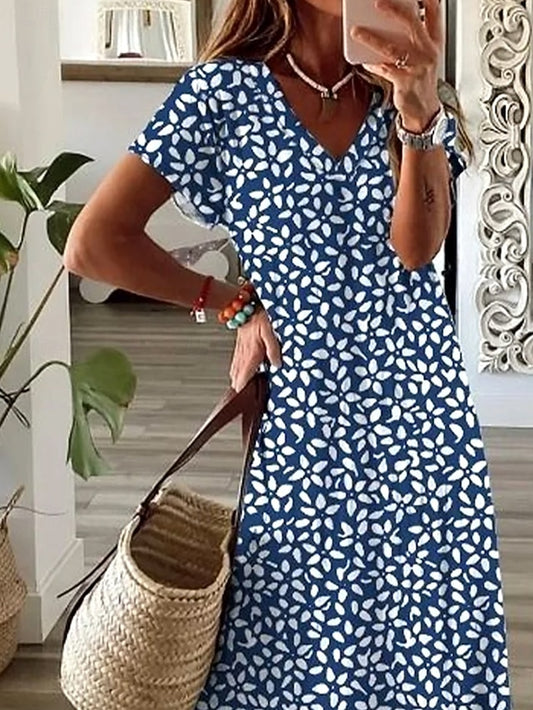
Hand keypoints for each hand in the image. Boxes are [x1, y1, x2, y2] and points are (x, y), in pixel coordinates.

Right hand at [229, 305, 282, 391]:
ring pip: (235, 366)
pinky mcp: (240, 342)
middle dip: (239, 384)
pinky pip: (236, 359)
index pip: (245, 374)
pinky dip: (235, 367)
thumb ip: (273, 349)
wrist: (244, 303)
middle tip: (239, 397)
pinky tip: (235, 370)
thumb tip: (277, 365)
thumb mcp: (271, 330)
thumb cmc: (259, 314)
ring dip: (236, 377)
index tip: (242, 395)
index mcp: (251, 352)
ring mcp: (240, 347)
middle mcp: (244, 351)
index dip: (244, 385)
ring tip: (237, 387)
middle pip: (238, 373)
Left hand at [352, 0, 442, 131]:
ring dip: (372, 38)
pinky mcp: (405, 82)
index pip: (434, 13)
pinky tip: (363, 59)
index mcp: (434, 42)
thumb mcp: (423, 57)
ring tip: (356, 31)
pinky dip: (372, 63)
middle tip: (377, 3)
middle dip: (394, 10)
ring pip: (392, 48)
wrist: (423, 110)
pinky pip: (384, 69)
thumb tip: (388, 23)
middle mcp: (428, 52)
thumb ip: (412, 39)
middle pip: (412, 24)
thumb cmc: (419, 81)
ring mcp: (417, 67)